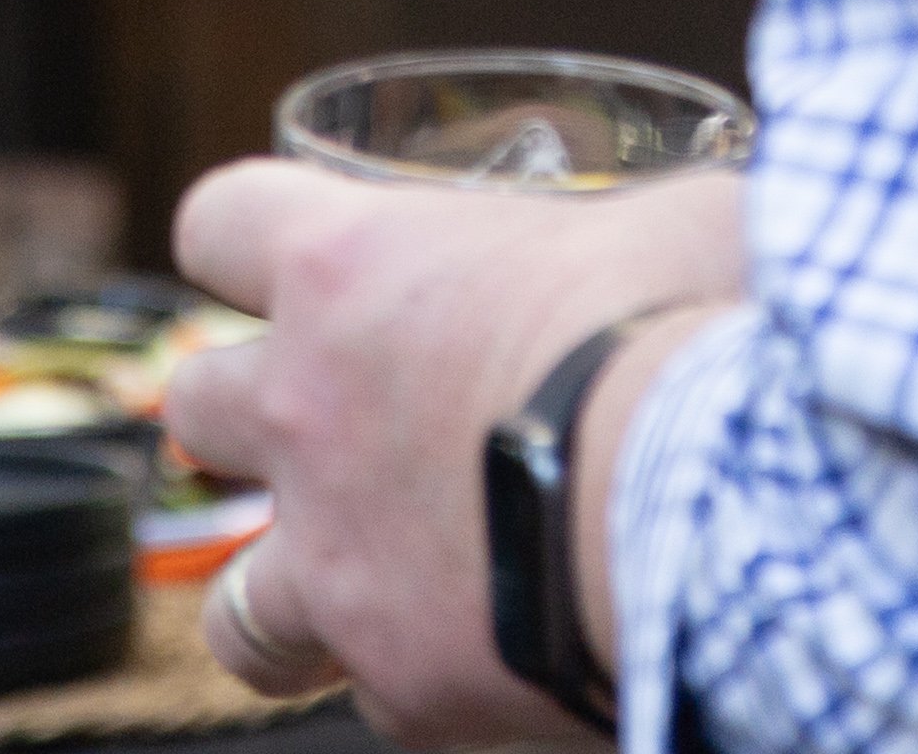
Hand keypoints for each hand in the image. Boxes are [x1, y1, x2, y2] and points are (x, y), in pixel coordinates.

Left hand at [164, 160, 747, 743]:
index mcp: (349, 268)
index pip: (220, 223)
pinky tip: (500, 658)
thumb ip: (639, 226)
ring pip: (232, 601)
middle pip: (197, 403)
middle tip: (343, 423)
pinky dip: (425, 679)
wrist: (720, 511)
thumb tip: (695, 230)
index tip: (302, 261)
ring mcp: (336, 558)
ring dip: (287, 590)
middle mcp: (307, 410)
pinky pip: (382, 696)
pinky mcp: (400, 681)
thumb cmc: (692, 331)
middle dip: (253, 416)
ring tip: (365, 585)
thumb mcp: (677, 222)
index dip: (251, 239)